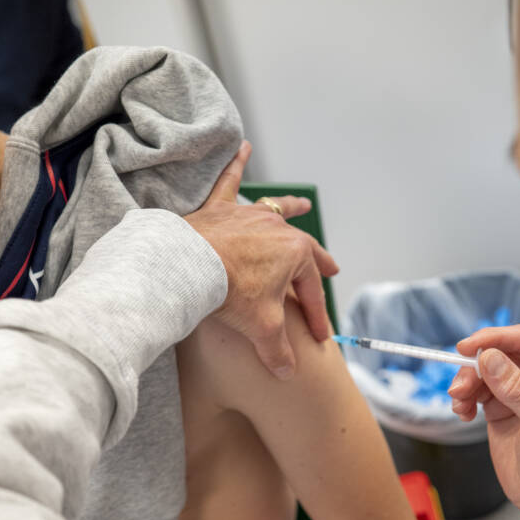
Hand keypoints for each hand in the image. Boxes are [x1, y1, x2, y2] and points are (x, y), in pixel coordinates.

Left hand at [184, 141, 339, 378]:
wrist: (188, 267)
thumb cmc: (228, 293)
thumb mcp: (261, 327)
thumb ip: (277, 350)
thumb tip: (288, 373)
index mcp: (294, 254)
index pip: (309, 291)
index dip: (315, 317)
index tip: (317, 336)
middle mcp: (276, 229)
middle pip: (303, 249)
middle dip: (318, 263)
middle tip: (331, 269)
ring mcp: (248, 216)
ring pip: (275, 210)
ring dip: (290, 208)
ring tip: (302, 205)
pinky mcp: (219, 208)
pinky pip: (229, 181)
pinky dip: (236, 164)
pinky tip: (242, 147)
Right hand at [448, 325, 519, 519]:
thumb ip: (519, 391)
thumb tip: (490, 359)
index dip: (496, 338)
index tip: (468, 347)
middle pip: (498, 353)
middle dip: (475, 366)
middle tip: (459, 388)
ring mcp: (515, 392)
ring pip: (482, 370)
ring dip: (465, 383)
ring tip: (460, 406)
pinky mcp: (497, 408)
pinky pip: (474, 390)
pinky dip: (463, 398)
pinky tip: (462, 414)